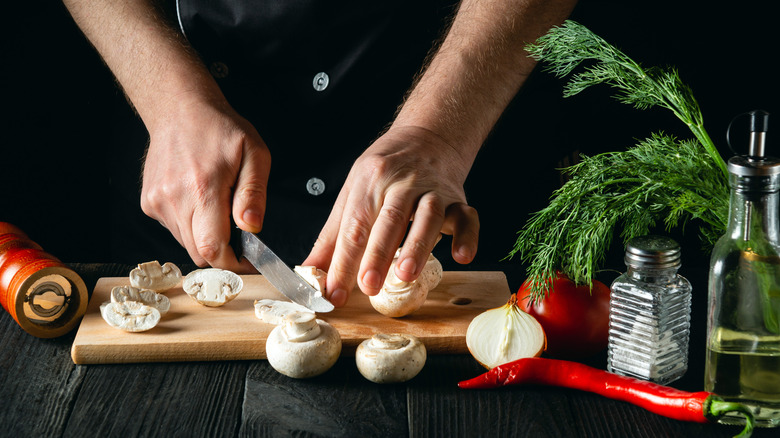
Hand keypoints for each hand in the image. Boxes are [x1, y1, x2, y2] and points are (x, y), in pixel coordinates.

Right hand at [140, 96, 269, 271]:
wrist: (179, 109)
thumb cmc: (220, 129)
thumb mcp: (254, 154)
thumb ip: (254, 194)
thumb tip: (252, 227)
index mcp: (203, 188)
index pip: (213, 247)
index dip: (233, 263)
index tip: (249, 261)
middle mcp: (175, 199)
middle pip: (199, 252)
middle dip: (222, 252)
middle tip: (239, 234)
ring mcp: (157, 202)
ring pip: (186, 243)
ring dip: (205, 237)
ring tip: (217, 206)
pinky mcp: (149, 203)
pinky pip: (174, 229)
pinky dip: (191, 225)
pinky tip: (198, 199)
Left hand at [303, 125, 478, 306]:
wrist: (428, 136)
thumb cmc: (386, 170)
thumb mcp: (353, 192)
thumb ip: (333, 235)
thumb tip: (310, 271)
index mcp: (370, 182)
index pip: (354, 226)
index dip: (343, 262)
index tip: (333, 293)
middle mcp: (402, 183)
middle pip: (389, 220)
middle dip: (378, 255)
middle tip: (368, 286)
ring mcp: (433, 190)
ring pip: (428, 216)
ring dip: (418, 245)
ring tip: (406, 275)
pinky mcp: (458, 199)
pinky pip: (467, 217)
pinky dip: (467, 236)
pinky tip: (461, 256)